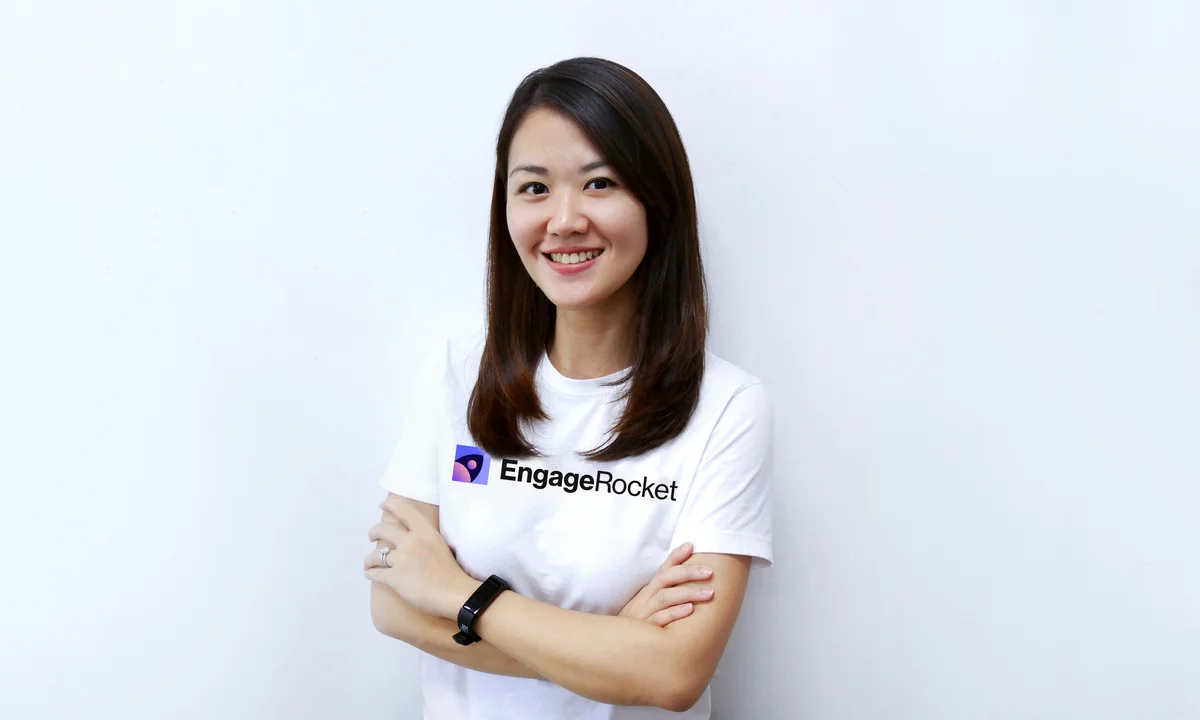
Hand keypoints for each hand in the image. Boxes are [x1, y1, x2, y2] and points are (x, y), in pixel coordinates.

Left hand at [364, 498, 475, 619]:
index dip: (390, 505)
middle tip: (372, 537)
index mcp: (425, 531)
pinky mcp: (395, 577)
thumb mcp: (440, 545)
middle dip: (373, 532)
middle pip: (383, 530)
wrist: (454, 593)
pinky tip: (369, 574)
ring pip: (376, 554)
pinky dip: (370, 573)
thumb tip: (413, 536)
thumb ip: (426, 538)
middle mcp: (411, 541)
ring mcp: (401, 559)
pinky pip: (375, 573)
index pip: (404, 510)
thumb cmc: (451, 571)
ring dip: (369, 559)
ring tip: (368, 563)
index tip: (382, 505)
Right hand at [619, 542, 715, 626]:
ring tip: (709, 592)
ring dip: (688, 593)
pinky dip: (675, 613)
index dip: (676, 557)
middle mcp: (646, 599)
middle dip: (688, 573)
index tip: (691, 545)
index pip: (663, 570)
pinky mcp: (646, 631)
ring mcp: (644, 614)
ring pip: (665, 597)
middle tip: (710, 571)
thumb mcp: (646, 607)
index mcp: (648, 592)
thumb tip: (684, 582)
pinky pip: (661, 620)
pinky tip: (690, 609)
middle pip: (666, 579)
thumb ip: (663, 594)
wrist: (615, 648)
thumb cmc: (637, 627)